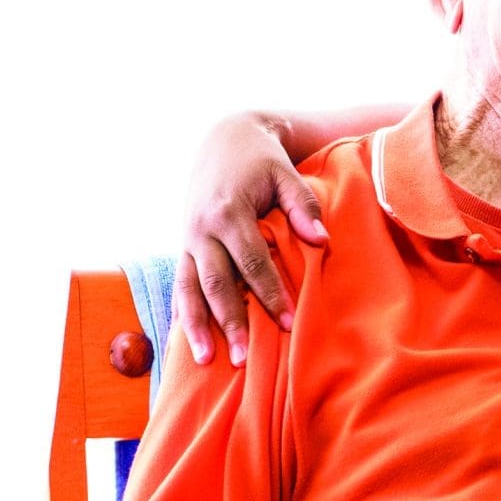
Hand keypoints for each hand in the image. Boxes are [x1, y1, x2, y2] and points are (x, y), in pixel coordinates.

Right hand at [174, 113, 328, 365]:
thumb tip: (321, 240)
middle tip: (244, 359)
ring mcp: (188, 238)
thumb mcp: (285, 172)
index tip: (288, 323)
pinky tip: (187, 341)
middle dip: (230, 322)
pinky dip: (183, 312)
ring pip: (188, 289)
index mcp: (229, 212)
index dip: (269, 293)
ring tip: (206, 361)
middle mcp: (202, 229)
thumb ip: (303, 204)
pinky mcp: (183, 244)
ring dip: (197, 326)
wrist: (224, 138)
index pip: (251, 261)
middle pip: (216, 283)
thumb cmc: (261, 159)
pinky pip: (179, 283)